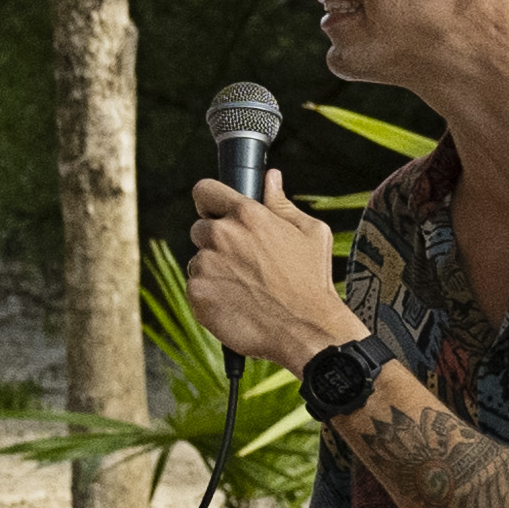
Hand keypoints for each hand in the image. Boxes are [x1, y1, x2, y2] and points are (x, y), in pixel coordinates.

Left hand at [180, 177, 356, 373]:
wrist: (307, 330)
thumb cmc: (312, 281)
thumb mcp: (311, 233)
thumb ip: (282, 203)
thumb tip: (270, 177)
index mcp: (247, 215)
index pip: (204, 190)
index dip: (210, 201)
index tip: (216, 212)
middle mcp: (221, 236)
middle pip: (200, 229)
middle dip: (217, 242)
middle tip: (245, 263)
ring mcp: (205, 265)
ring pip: (198, 261)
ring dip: (214, 271)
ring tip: (247, 288)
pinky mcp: (197, 294)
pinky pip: (196, 289)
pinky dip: (211, 296)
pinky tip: (237, 304)